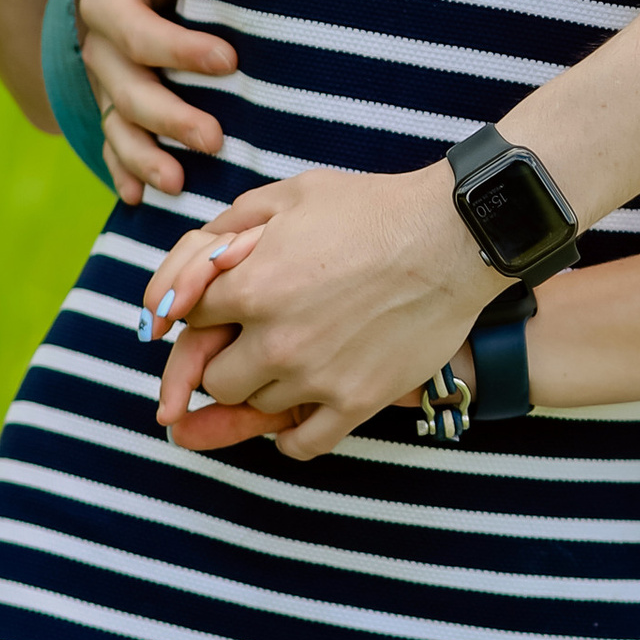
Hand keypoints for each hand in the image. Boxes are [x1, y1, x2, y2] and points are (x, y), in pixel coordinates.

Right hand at [81, 0, 239, 201]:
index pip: (137, 33)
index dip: (180, 50)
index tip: (230, 60)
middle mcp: (100, 45)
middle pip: (126, 90)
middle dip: (169, 117)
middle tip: (215, 138)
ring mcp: (107, 80)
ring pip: (117, 125)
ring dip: (145, 158)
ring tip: (179, 184)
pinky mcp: (119, 104)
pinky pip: (113, 143)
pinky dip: (124, 170)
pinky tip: (139, 198)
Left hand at [146, 225, 471, 450]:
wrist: (451, 237)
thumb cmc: (372, 208)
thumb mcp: (291, 196)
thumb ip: (227, 228)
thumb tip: (188, 270)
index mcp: (252, 285)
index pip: (187, 318)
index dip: (202, 309)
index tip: (222, 307)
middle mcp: (276, 340)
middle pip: (214, 378)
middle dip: (227, 357)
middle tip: (256, 336)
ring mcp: (316, 377)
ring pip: (255, 408)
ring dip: (265, 386)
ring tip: (296, 355)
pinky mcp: (356, 402)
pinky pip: (301, 444)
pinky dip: (293, 434)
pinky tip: (302, 409)